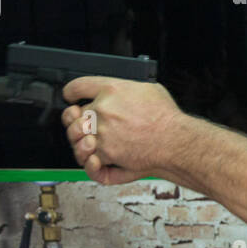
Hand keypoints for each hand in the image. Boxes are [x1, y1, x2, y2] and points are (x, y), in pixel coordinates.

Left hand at [61, 76, 182, 184]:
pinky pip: (87, 158)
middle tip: (84, 124)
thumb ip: (126, 88)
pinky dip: (89, 160)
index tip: (71, 98)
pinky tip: (94, 157)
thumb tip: (121, 92)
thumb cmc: (166, 118)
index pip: (77, 86)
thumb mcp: (148, 88)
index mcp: (111, 90)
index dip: (70, 92)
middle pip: (74, 115)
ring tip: (91, 142)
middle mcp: (103, 110)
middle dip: (76, 120)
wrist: (176, 141)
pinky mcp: (105, 153)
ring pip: (76, 138)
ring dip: (80, 141)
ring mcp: (102, 133)